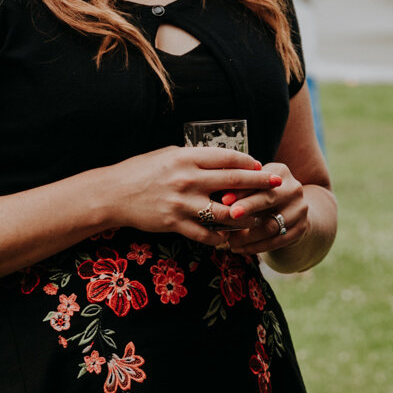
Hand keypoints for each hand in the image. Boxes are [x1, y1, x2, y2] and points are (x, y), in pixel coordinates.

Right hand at [97, 145, 271, 246]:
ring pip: (226, 213)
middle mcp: (188, 179)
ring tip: (258, 217)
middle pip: (234, 182)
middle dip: (260, 183)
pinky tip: (228, 237)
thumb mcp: (168, 155)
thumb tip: (220, 160)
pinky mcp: (176, 223)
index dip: (249, 161)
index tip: (261, 165)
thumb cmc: (141, 170)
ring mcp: (183, 203)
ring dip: (245, 216)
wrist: (113, 193)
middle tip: (278, 184)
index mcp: (187, 157)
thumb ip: (194, 158)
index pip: (228, 158)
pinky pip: (206, 234)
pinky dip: (220, 237)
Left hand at [220, 164, 307, 256]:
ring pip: (271, 225)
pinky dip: (256, 247)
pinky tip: (241, 249)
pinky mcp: (301, 229)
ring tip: (230, 241)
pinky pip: (276, 241)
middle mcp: (294, 189)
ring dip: (248, 236)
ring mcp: (300, 209)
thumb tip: (221, 197)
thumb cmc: (264, 197)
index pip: (259, 180)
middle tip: (230, 216)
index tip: (223, 199)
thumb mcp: (256, 188)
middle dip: (248, 208)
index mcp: (280, 172)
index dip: (241, 190)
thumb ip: (241, 189)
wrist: (293, 212)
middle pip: (268, 199)